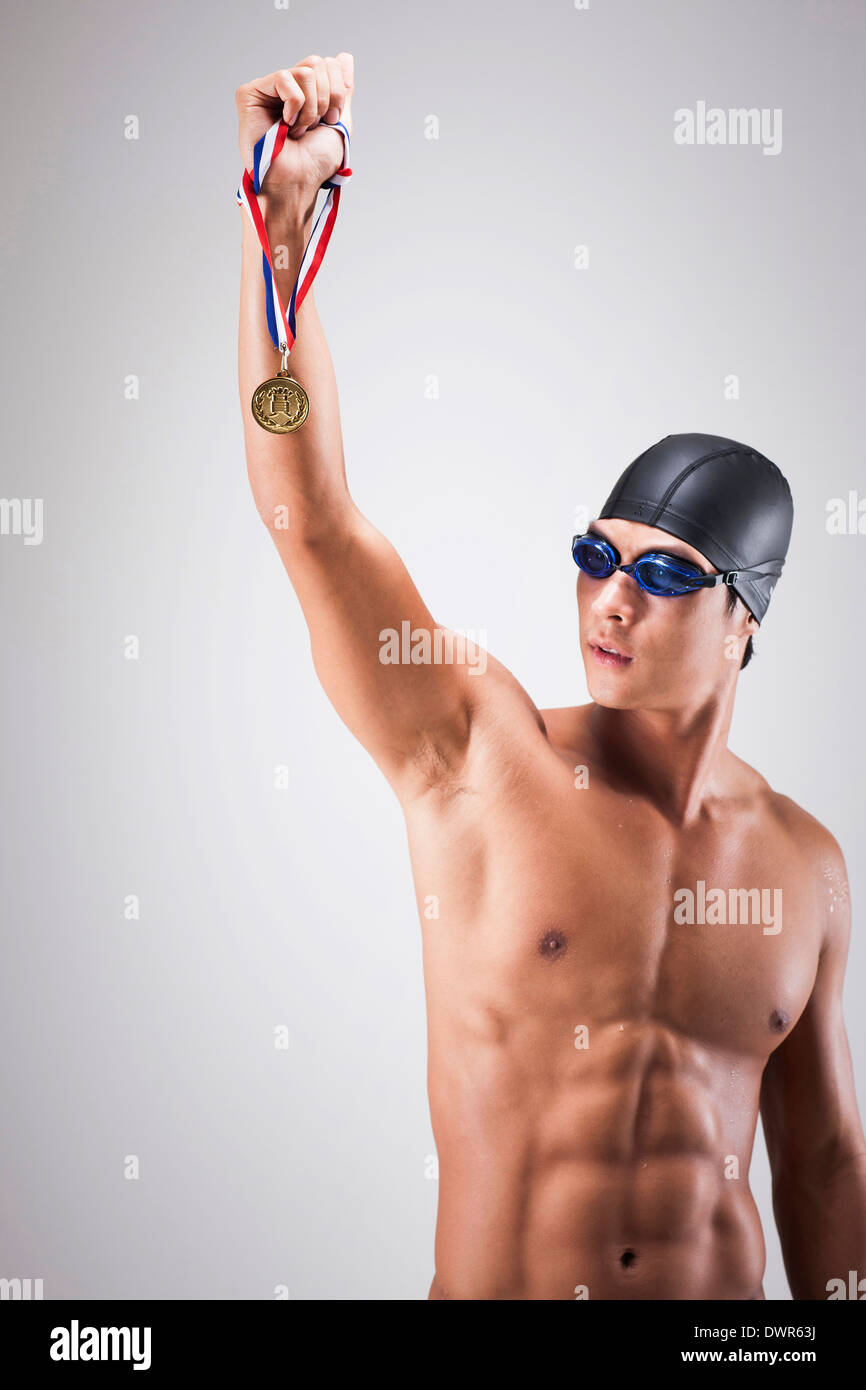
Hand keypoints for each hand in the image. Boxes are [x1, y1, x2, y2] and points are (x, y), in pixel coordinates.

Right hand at [235, 54, 353, 203]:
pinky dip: (294, 105)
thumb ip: (342, 89)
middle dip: (326, 99)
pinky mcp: (250, 93)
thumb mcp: (339, 122)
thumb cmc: (314, 162)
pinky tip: (285, 125)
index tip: (330, 121)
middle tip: (313, 127)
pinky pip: (285, 78)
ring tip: (297, 129)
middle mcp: (285, 89)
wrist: (297, 181)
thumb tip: (344, 56)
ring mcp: (267, 90)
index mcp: (305, 93)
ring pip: (305, 71)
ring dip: (311, 107)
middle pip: (317, 63)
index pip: (328, 64)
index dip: (337, 93)